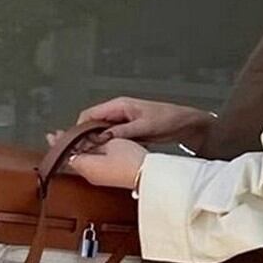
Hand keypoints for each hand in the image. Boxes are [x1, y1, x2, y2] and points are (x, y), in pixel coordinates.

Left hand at [45, 134, 146, 190]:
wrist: (148, 175)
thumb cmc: (131, 160)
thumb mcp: (109, 142)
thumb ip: (93, 140)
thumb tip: (83, 139)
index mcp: (86, 166)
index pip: (66, 153)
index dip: (58, 142)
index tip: (52, 134)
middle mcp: (90, 175)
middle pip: (73, 158)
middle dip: (67, 145)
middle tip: (60, 135)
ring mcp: (98, 178)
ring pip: (82, 162)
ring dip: (77, 150)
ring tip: (76, 139)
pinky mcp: (107, 179)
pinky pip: (91, 166)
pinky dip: (87, 156)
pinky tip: (90, 149)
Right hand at [70, 96, 211, 149]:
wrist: (186, 124)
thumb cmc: (168, 120)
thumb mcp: (145, 127)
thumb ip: (123, 132)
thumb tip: (103, 137)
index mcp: (119, 105)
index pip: (90, 114)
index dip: (80, 129)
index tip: (77, 144)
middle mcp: (118, 112)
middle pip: (92, 124)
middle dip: (86, 138)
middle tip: (82, 154)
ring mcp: (122, 122)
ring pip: (101, 132)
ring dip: (96, 143)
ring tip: (91, 157)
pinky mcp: (128, 131)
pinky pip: (112, 138)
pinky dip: (108, 146)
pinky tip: (106, 157)